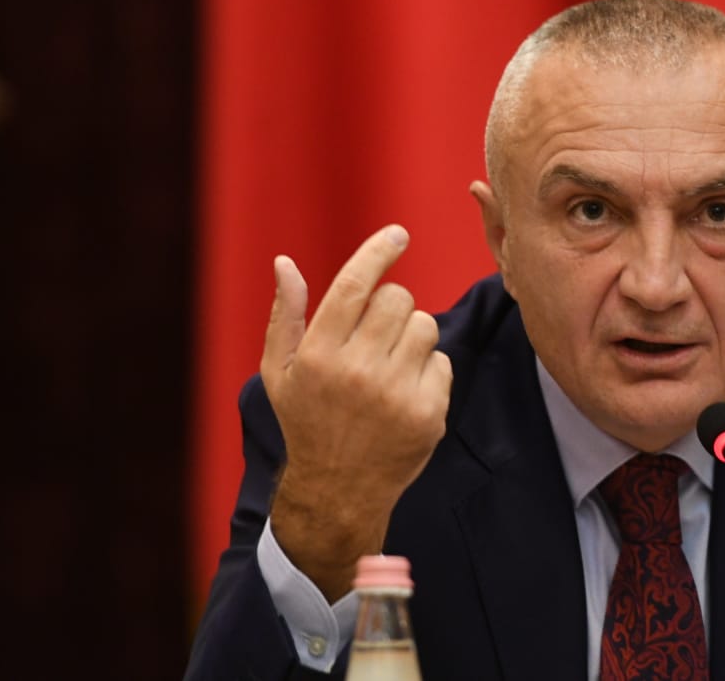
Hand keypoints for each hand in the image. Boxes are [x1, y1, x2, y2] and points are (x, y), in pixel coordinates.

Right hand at [261, 226, 451, 599]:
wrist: (338, 490)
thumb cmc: (307, 421)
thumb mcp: (281, 372)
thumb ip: (285, 315)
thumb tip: (285, 262)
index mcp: (318, 355)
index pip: (355, 285)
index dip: (379, 252)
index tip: (399, 233)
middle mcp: (357, 372)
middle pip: (398, 299)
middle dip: (391, 306)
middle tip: (378, 332)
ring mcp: (396, 394)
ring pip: (425, 326)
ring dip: (412, 335)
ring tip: (390, 364)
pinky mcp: (428, 414)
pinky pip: (443, 361)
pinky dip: (429, 370)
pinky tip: (405, 393)